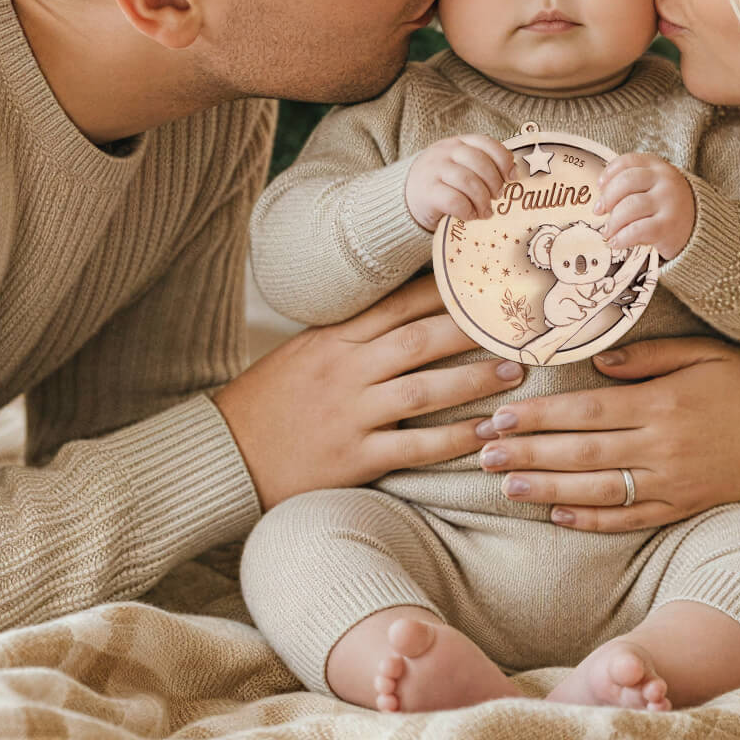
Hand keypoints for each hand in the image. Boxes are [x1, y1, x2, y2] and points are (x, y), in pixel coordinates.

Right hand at [214, 271, 523, 510]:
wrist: (224, 455)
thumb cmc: (270, 400)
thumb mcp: (305, 351)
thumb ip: (352, 332)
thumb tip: (405, 307)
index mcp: (333, 338)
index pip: (397, 304)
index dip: (444, 292)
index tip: (483, 283)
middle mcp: (345, 370)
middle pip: (419, 340)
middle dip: (471, 331)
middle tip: (515, 326)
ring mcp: (350, 414)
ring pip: (423, 389)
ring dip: (474, 380)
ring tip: (513, 372)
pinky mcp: (354, 457)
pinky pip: (415, 445)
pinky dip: (454, 438)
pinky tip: (486, 432)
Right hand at [405, 133, 516, 231]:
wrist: (405, 194)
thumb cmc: (443, 182)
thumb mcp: (460, 165)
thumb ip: (483, 166)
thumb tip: (514, 175)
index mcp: (459, 143)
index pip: (486, 143)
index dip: (503, 160)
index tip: (511, 178)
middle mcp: (446, 152)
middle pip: (479, 162)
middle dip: (494, 182)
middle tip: (498, 197)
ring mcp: (435, 170)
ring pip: (467, 181)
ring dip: (482, 199)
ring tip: (486, 212)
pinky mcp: (427, 192)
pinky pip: (453, 200)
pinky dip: (466, 210)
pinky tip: (469, 216)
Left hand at [473, 333, 739, 531]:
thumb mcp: (704, 353)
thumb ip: (649, 356)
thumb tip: (598, 363)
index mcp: (661, 404)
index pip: (586, 411)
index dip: (540, 416)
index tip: (501, 416)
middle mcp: (660, 446)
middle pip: (581, 452)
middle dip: (529, 452)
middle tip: (483, 452)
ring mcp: (669, 482)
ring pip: (597, 489)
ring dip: (547, 488)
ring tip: (506, 485)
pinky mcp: (680, 507)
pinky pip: (629, 518)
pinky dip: (592, 519)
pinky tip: (557, 515)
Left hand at [595, 154, 695, 260]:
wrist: (699, 228)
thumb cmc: (666, 206)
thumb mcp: (654, 186)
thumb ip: (632, 184)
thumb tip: (600, 200)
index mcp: (658, 166)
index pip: (628, 161)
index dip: (609, 173)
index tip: (599, 186)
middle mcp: (665, 181)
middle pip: (626, 182)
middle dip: (607, 198)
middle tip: (598, 211)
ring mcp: (668, 202)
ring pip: (630, 206)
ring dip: (613, 221)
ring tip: (607, 232)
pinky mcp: (668, 226)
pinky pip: (637, 230)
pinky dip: (622, 237)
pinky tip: (617, 242)